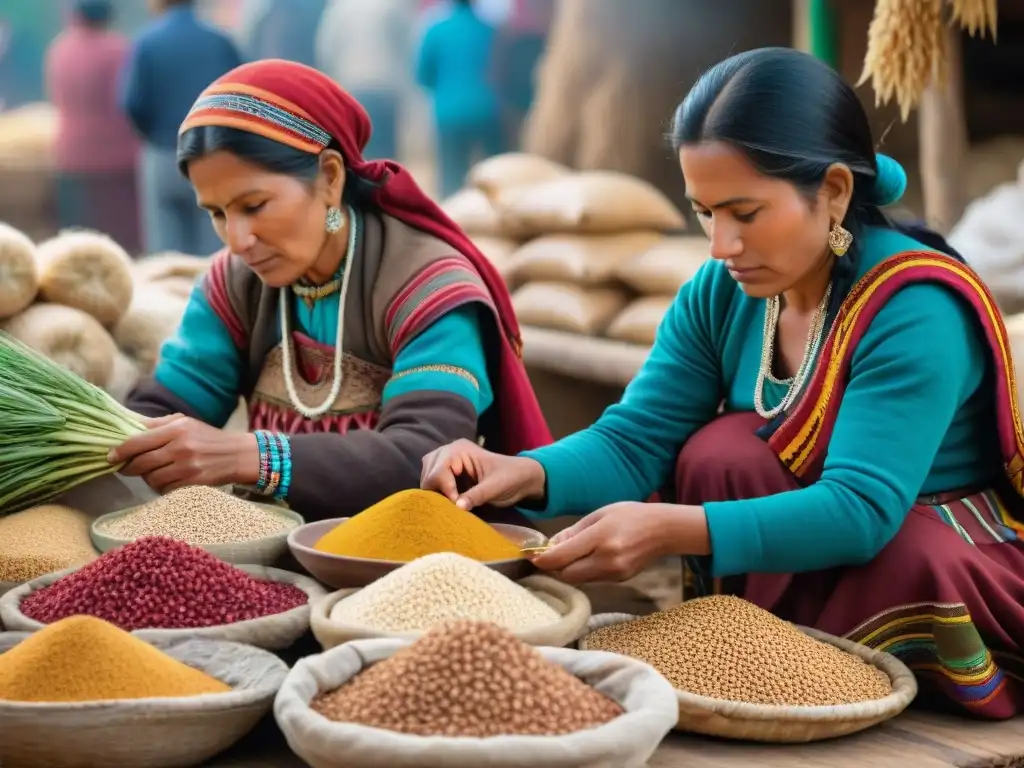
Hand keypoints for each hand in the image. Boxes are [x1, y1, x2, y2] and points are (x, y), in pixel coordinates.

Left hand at [108, 414, 260, 493]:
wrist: (239, 455)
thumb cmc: (208, 437)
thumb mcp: (186, 423)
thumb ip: (158, 425)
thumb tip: (127, 427)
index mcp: (177, 428)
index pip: (138, 440)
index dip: (120, 450)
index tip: (110, 456)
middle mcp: (181, 447)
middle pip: (141, 463)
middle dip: (129, 468)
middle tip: (126, 468)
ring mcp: (188, 467)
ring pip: (151, 479)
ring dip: (147, 479)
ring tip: (153, 473)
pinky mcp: (194, 483)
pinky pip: (165, 489)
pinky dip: (162, 487)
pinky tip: (168, 481)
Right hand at [420, 438, 546, 509]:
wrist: (521, 478)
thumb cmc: (511, 478)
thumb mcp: (495, 487)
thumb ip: (477, 495)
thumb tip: (457, 507)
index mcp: (460, 450)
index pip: (438, 471)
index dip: (445, 490)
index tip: (457, 504)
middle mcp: (449, 452)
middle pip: (428, 474)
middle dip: (437, 492)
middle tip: (452, 506)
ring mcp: (447, 462)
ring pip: (428, 478)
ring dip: (436, 493)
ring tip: (451, 504)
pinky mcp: (449, 473)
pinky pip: (434, 483)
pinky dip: (439, 493)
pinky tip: (450, 502)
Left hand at [531, 502, 709, 583]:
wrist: (664, 530)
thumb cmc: (630, 515)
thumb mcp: (599, 514)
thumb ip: (573, 531)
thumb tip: (550, 545)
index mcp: (601, 538)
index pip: (562, 557)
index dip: (543, 559)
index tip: (532, 557)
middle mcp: (607, 560)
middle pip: (567, 574)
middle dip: (554, 567)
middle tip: (546, 557)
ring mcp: (615, 573)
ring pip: (578, 580)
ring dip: (568, 570)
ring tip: (566, 555)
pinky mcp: (619, 580)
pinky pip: (592, 579)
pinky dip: (583, 571)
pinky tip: (586, 558)